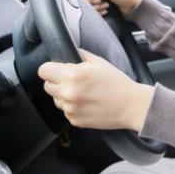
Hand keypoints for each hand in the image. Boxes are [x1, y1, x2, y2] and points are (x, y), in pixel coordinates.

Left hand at [37, 49, 154, 130]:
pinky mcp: (74, 121)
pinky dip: (72, 107)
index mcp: (72, 75)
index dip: (50, 68)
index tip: (58, 69)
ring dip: (64, 95)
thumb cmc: (117, 83)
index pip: (43, 71)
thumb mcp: (99, 62)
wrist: (131, 106)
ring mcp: (70, 109)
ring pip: (55, 99)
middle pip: (47, 85)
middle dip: (56, 81)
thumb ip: (80, 55)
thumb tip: (67, 52)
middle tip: (73, 80)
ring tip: (83, 92)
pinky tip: (87, 103)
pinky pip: (65, 111)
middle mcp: (68, 93)